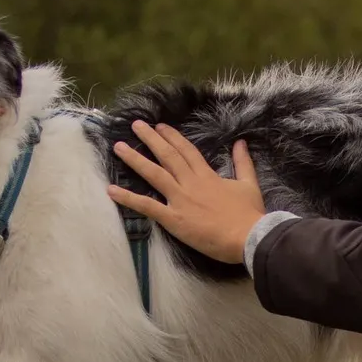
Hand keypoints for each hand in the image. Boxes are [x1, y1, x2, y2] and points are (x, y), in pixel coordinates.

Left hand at [106, 122, 266, 264]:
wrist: (248, 236)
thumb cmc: (249, 213)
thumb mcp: (248, 184)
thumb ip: (243, 162)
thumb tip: (240, 142)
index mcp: (207, 175)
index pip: (186, 150)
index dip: (172, 137)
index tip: (159, 126)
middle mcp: (190, 182)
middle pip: (167, 156)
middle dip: (150, 139)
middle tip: (136, 125)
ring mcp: (180, 200)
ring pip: (154, 174)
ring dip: (135, 160)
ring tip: (118, 148)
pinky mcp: (173, 219)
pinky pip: (147, 206)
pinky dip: (129, 198)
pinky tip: (112, 190)